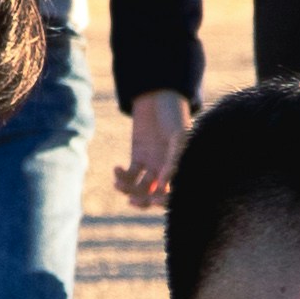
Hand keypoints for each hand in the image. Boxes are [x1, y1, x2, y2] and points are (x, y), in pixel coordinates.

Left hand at [110, 89, 192, 206]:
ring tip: (118, 184)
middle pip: (156, 195)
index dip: (165, 201)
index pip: (174, 194)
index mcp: (182, 169)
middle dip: (144, 201)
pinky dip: (122, 176)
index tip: (153, 200)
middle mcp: (168, 171)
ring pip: (140, 188)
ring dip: (129, 190)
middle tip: (132, 201)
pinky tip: (117, 168)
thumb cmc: (174, 116)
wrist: (158, 97)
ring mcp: (153, 166)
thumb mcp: (178, 136)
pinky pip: (130, 174)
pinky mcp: (138, 158)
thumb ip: (174, 158)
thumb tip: (163, 183)